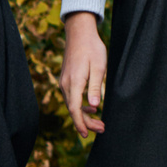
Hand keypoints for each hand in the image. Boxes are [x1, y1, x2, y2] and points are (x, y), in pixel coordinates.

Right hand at [61, 12, 107, 137]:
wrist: (79, 33)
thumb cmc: (92, 48)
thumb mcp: (99, 66)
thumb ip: (96, 86)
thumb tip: (94, 105)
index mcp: (74, 82)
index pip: (74, 109)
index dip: (80, 123)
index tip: (87, 134)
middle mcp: (66, 84)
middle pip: (73, 110)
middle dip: (86, 122)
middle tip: (102, 129)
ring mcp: (64, 82)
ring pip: (72, 104)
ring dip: (85, 115)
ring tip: (100, 122)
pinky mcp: (67, 79)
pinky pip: (72, 97)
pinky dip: (81, 105)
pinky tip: (91, 107)